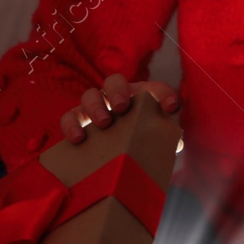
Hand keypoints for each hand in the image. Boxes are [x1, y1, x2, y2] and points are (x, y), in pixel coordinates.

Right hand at [59, 73, 179, 143]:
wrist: (113, 162)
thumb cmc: (138, 147)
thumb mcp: (152, 144)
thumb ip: (164, 141)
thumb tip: (175, 144)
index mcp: (140, 99)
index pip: (154, 90)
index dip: (163, 95)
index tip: (171, 107)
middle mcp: (116, 98)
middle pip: (115, 81)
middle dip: (118, 91)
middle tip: (122, 107)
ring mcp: (94, 107)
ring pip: (90, 95)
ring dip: (96, 106)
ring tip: (103, 123)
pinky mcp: (76, 121)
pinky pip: (69, 117)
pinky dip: (72, 125)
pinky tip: (78, 139)